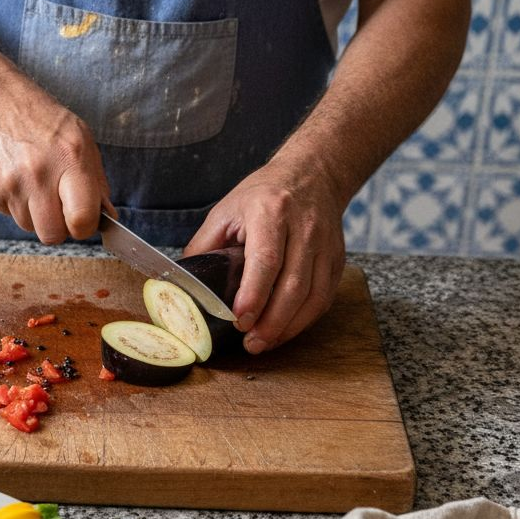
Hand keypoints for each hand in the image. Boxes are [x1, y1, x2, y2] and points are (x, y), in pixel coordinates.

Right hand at [0, 75, 113, 243]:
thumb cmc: (42, 120)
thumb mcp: (81, 139)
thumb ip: (96, 181)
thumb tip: (107, 216)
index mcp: (69, 159)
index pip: (81, 219)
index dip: (85, 226)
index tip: (83, 219)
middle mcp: (38, 173)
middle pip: (52, 235)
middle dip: (58, 226)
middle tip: (58, 205)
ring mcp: (9, 183)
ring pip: (29, 227)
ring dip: (35, 213)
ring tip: (34, 183)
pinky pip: (8, 215)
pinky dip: (15, 203)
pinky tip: (16, 178)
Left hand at [184, 154, 347, 353]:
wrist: (312, 175)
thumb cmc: (263, 194)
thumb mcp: (226, 210)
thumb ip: (204, 246)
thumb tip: (184, 283)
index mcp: (270, 211)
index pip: (266, 259)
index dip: (254, 294)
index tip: (240, 320)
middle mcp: (303, 228)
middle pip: (293, 284)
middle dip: (272, 321)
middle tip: (250, 344)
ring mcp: (325, 244)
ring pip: (314, 295)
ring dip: (289, 327)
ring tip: (264, 343)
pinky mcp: (336, 259)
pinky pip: (324, 297)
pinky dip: (304, 320)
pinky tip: (285, 330)